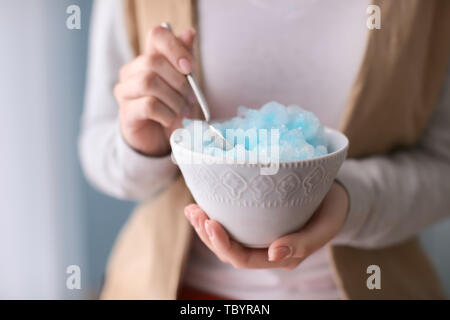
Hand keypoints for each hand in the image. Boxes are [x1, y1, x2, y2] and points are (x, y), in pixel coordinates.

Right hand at [114, 26, 196, 156]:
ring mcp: (125, 91)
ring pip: (148, 82)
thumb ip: (185, 60)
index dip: (175, 47)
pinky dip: (166, 114)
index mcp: (149, 58)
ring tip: (182, 111)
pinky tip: (170, 120)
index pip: (157, 35)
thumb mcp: (186, 85)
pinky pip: (148, 105)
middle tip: (191, 99)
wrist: (161, 141)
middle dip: (179, 82)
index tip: (189, 67)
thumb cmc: (173, 109)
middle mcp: (132, 71)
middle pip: (153, 62)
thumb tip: (189, 33)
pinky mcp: (126, 112)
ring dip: (173, 99)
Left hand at [184, 182, 348, 269]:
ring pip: (226, 239)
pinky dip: (215, 215)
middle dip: (208, 234)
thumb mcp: (323, 229)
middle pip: (228, 251)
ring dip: (206, 226)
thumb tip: (274, 253)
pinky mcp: (255, 221)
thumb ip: (302, 244)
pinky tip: (203, 204)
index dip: (223, 244)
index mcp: (279, 257)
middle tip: (195, 212)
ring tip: (192, 209)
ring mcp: (258, 236)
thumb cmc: (330, 211)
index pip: (243, 259)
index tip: (211, 222)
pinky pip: (231, 225)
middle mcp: (264, 250)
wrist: (335, 198)